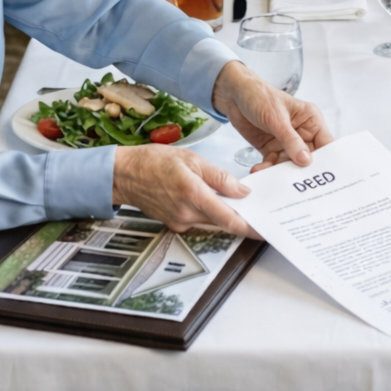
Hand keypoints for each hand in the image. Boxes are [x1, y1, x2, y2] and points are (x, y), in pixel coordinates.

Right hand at [112, 144, 255, 235]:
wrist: (126, 175)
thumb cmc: (155, 161)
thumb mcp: (192, 159)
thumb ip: (219, 176)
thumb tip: (242, 191)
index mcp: (193, 194)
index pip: (228, 218)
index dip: (249, 227)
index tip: (264, 230)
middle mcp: (186, 214)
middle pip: (222, 222)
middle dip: (241, 218)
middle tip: (258, 212)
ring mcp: (179, 222)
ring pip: (211, 222)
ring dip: (225, 215)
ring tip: (238, 202)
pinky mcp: (175, 223)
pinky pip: (198, 220)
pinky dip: (209, 212)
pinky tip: (212, 200)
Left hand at [212, 61, 332, 168]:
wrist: (233, 94)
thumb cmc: (259, 96)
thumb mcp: (277, 118)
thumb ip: (291, 140)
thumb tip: (307, 161)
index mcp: (310, 120)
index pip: (325, 144)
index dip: (327, 161)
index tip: (323, 178)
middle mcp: (301, 132)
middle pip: (308, 159)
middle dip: (301, 171)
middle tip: (296, 185)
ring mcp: (286, 142)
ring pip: (290, 164)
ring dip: (280, 172)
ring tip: (271, 177)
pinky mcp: (271, 148)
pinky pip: (273, 164)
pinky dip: (266, 169)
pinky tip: (258, 170)